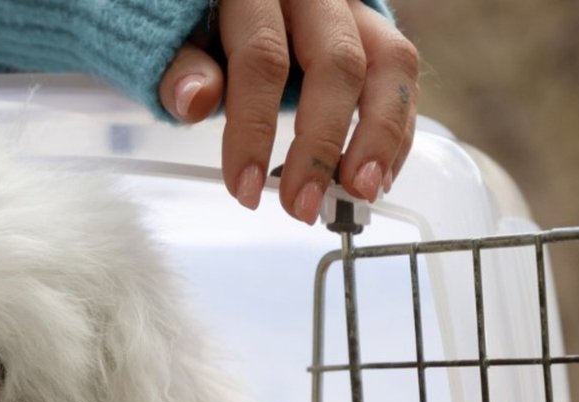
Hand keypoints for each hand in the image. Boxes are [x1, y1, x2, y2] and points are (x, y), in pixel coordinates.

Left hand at [158, 0, 418, 223]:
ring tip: (360, 192)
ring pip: (390, 63)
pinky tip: (376, 174)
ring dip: (381, 136)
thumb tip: (194, 101)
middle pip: (338, 63)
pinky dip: (396, 129)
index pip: (262, 58)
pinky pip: (401, 75)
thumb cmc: (205, 25)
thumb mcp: (176, 39)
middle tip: (304, 205)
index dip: (255, 129)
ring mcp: (353, 12)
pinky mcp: (375, 33)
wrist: (238, 2)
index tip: (246, 190)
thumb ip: (182, 67)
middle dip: (323, 144)